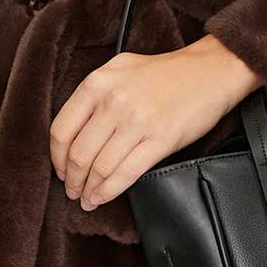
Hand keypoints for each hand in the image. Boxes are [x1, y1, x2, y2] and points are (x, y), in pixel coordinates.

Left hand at [49, 34, 261, 210]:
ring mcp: (137, 121)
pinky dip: (109, 191)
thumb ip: (95, 93)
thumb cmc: (166, 72)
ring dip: (89, 189)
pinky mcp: (160, 140)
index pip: (62, 128)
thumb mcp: (121, 69)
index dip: (57, 157)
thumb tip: (74, 131)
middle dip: (72, 179)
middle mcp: (114, 101)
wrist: (210, 71)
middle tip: (72, 189)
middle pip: (79, 153)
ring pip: (100, 167)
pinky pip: (125, 174)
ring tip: (87, 198)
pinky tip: (102, 197)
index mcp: (99, 82)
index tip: (60, 169)